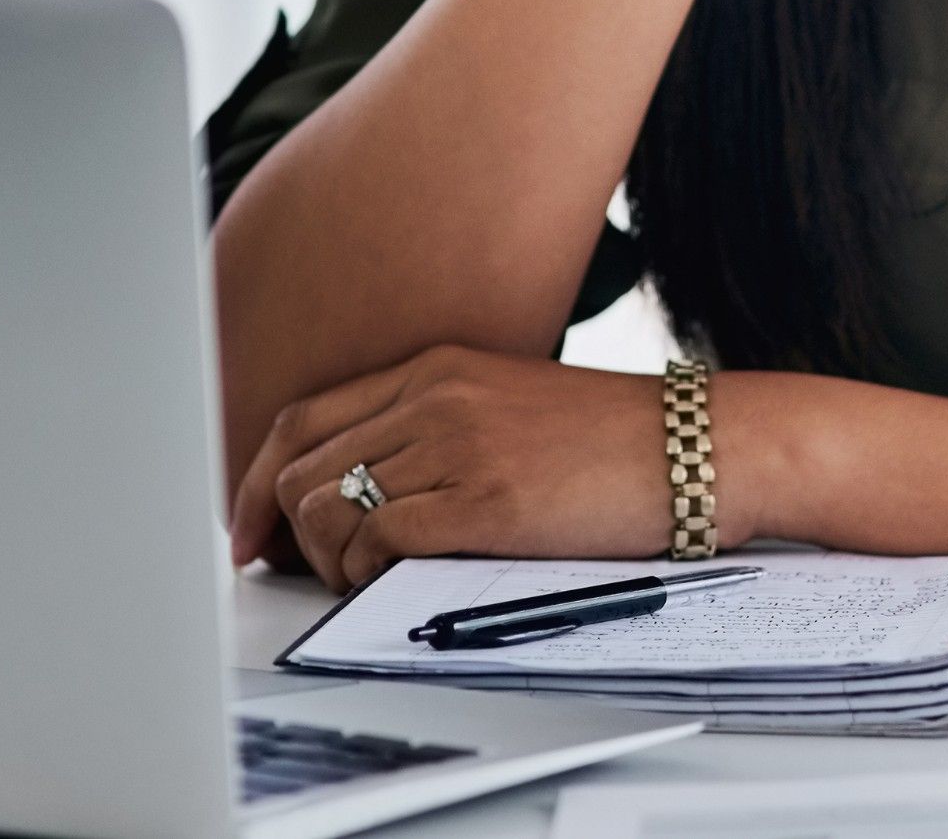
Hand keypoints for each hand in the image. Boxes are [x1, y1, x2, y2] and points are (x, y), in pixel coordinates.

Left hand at [232, 344, 694, 589]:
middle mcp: (436, 397)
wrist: (699, 450)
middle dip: (283, 532)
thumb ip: (434, 428)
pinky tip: (395, 580)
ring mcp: (459, 445)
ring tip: (361, 579)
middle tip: (300, 573)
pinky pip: (376, 543)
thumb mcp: (508, 407)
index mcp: (437, 368)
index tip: (248, 530)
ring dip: (326, 559)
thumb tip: (360, 491)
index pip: (304, 419)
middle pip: (300, 467)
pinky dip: (364, 573)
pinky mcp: (486, 501)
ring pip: (327, 509)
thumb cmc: (613, 442)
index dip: (256, 481)